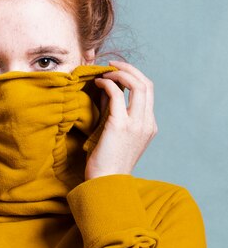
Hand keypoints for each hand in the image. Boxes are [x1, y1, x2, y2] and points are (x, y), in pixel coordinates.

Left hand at [84, 60, 157, 179]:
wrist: (105, 183)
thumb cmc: (106, 161)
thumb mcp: (113, 130)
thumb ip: (112, 108)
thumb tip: (106, 86)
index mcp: (149, 125)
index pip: (147, 92)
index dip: (133, 76)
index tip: (117, 71)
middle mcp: (146, 123)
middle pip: (147, 84)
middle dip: (130, 68)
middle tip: (112, 64)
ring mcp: (136, 124)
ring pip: (138, 85)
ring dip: (120, 72)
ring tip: (105, 71)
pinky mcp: (121, 125)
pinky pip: (118, 94)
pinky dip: (109, 83)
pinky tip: (98, 82)